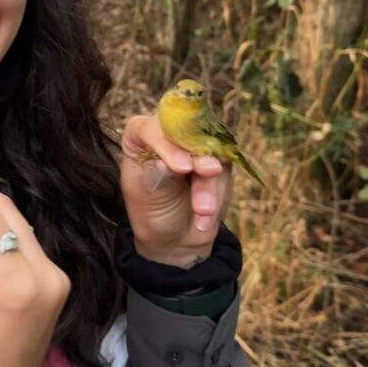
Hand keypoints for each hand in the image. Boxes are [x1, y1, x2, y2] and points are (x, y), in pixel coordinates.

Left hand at [120, 115, 232, 267]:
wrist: (176, 239)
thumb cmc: (152, 212)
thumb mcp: (148, 195)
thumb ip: (162, 174)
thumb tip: (184, 160)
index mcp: (141, 136)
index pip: (151, 127)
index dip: (167, 143)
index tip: (181, 167)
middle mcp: (170, 135)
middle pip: (189, 132)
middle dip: (200, 160)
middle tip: (208, 175)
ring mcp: (196, 145)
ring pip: (212, 151)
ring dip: (209, 185)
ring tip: (202, 212)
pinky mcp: (218, 159)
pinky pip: (227, 168)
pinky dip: (218, 193)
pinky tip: (205, 215)